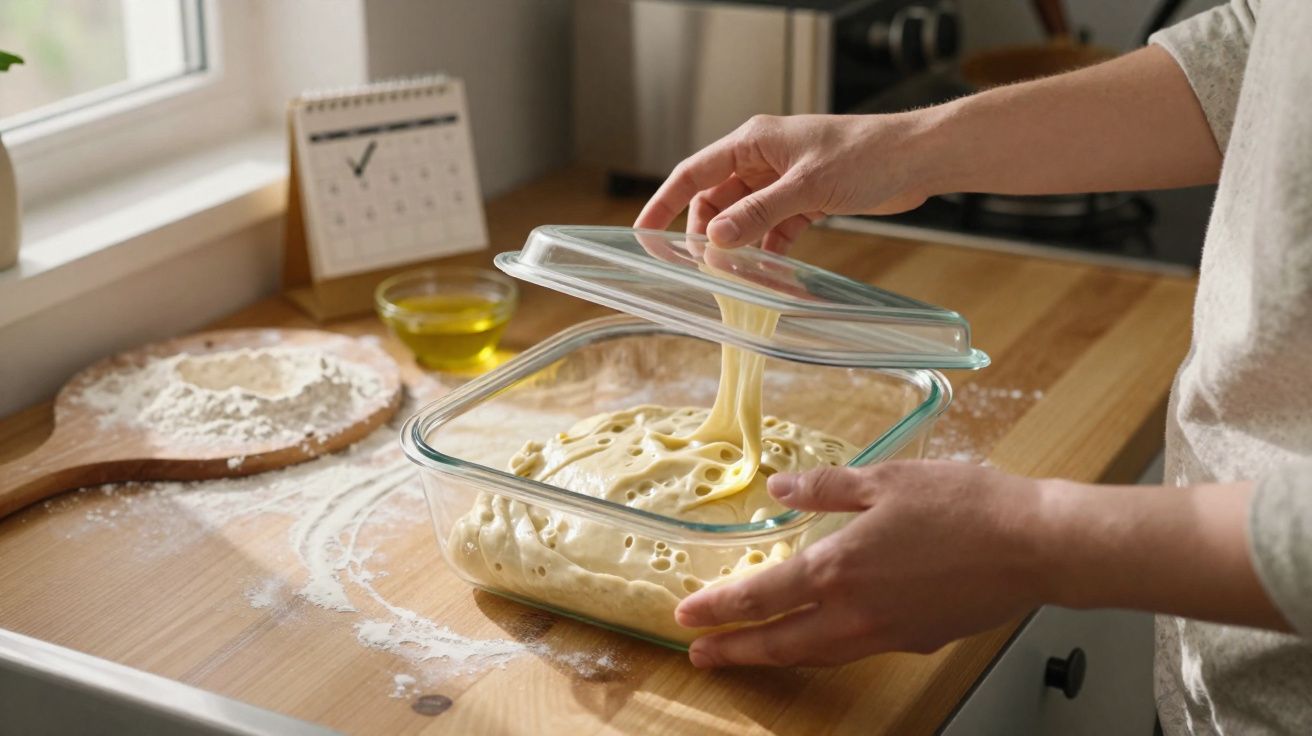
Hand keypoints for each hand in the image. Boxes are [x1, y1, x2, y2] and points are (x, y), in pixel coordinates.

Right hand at [634, 113, 931, 251]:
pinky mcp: (806, 200)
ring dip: (738, 245)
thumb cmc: (866, 154)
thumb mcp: (806, 187)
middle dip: (704, 233)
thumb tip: (714, 238)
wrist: (917, 158)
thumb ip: (758, 213)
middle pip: (715, 200)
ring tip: (731, 277)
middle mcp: (763, 159)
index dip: (665, 202)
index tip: (643, 231)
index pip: (694, 173)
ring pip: (744, 218)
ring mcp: (784, 181)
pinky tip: (768, 274)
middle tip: (695, 269)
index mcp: (753, 141)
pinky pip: (774, 229)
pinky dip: (769, 250)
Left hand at [675, 461, 1046, 666]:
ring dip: (775, 656)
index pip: (760, 597)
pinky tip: (824, 636)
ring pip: (816, 654)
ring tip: (749, 654)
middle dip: (734, 650)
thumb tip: (780, 488)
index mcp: (839, 568)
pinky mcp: (917, 641)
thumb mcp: (886, 479)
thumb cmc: (965, 506)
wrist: (1035, 546)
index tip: (687, 618)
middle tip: (701, 655)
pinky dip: (824, 648)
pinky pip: (856, 650)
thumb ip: (825, 488)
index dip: (719, 609)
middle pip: (779, 642)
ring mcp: (887, 634)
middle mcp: (855, 612)